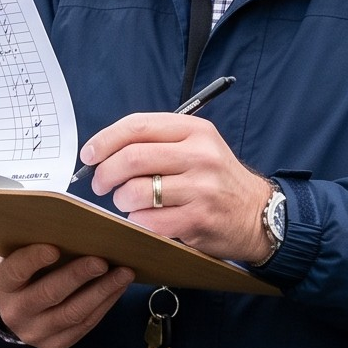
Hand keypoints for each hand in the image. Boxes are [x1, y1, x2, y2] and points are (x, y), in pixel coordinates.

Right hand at [0, 243, 134, 347]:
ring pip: (73, 314)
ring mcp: (34, 332)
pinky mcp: (55, 343)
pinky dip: (104, 305)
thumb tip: (73, 228)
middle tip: (101, 261)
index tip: (54, 248)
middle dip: (78, 276)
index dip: (34, 260)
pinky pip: (84, 325)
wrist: (12, 308)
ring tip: (124, 273)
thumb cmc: (22, 269)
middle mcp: (14, 312)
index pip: (16, 271)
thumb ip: (34, 243)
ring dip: (102, 292)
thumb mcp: (16, 255)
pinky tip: (118, 288)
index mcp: (0, 284)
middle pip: (49, 294)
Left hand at [83, 112, 275, 264]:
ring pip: (135, 192)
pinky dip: (138, 221)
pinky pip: (148, 221)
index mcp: (195, 131)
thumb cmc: (217, 179)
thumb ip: (157, 141)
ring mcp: (200, 189)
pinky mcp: (197, 220)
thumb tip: (103, 150)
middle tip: (100, 184)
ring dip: (121, 200)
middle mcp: (199, 156)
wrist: (258, 214)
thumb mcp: (197, 146)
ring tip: (127, 202)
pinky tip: (146, 219)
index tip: (89, 154)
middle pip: (131, 158)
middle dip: (105, 173)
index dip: (104, 140)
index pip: (137, 126)